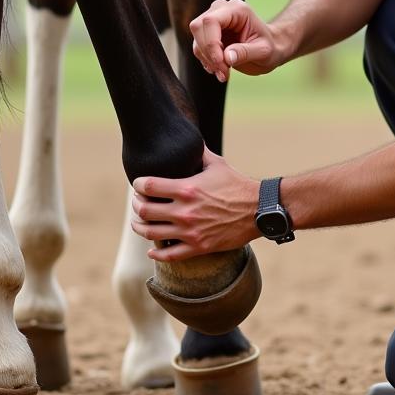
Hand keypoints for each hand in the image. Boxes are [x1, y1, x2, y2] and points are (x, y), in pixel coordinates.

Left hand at [131, 147, 258, 261]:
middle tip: (138, 202)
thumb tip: (189, 139)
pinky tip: (152, 249)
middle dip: (136, 205)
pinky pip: (168, 255)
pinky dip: (156, 253)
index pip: (148, 186)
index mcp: (186, 188)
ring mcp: (190, 231)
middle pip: (144, 211)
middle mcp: (185, 211)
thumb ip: (198, 153)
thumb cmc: (237, 185)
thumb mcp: (217, 164)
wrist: (258, 210)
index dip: (138, 184)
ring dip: (139, 227)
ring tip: (139, 223)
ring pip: (151, 233)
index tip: (138, 184)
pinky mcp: (198, 247)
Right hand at [190, 0, 282, 81]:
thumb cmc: (270, 47)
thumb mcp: (263, 52)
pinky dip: (207, 61)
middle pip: (198, 27)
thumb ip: (245, 53)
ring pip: (197, 40)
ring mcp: (213, 20)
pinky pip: (198, 47)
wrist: (269, 48)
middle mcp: (222, 10)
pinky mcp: (208, 33)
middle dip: (208, 53)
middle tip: (224, 72)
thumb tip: (226, 57)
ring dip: (208, 60)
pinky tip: (220, 69)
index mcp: (237, 10)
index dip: (211, 43)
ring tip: (224, 73)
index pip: (211, 21)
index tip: (221, 63)